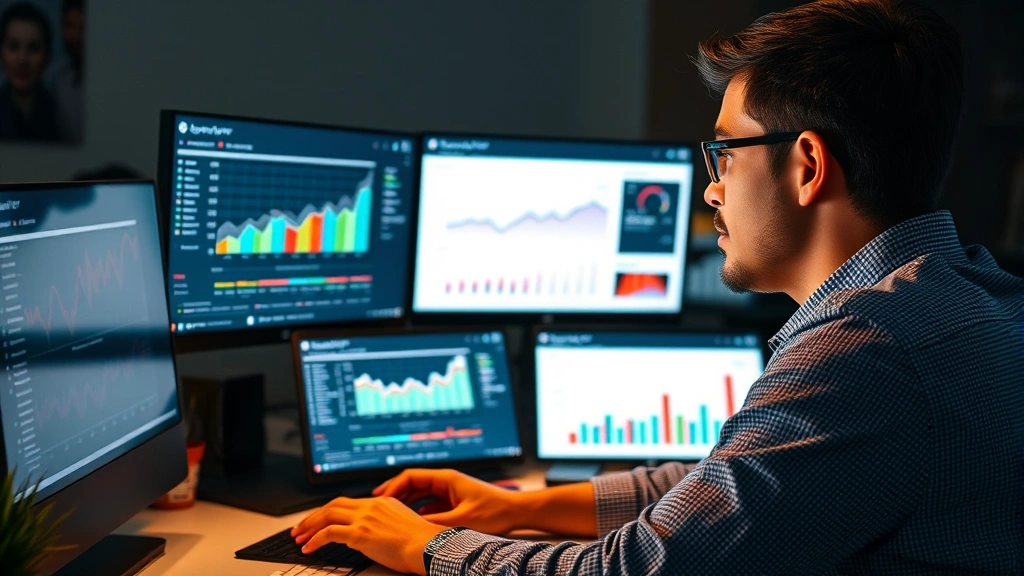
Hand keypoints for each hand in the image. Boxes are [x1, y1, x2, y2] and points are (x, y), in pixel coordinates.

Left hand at [291, 496, 445, 575]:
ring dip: (309, 526)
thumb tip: (376, 534)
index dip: (330, 511)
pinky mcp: (359, 533)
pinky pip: (328, 533)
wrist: (428, 547)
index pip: (348, 503)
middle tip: (302, 527)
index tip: (320, 521)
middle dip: (314, 516)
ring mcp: (364, 518)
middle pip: (334, 505)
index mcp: (382, 502)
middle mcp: (371, 506)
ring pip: (327, 515)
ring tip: (299, 537)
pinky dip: (314, 540)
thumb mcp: (404, 524)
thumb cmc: (422, 542)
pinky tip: (308, 548)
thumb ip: (387, 523)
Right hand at [374, 468, 521, 533]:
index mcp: (446, 478)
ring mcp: (450, 491)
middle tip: (376, 505)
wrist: (516, 511)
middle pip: (413, 483)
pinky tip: (412, 522)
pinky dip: (419, 510)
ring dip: (406, 502)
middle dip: (394, 493)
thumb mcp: (461, 521)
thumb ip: (435, 523)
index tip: (379, 498)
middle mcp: (446, 481)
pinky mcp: (455, 501)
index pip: (411, 476)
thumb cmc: (494, 511)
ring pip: (421, 494)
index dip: (392, 486)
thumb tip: (411, 527)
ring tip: (389, 513)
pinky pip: (431, 503)